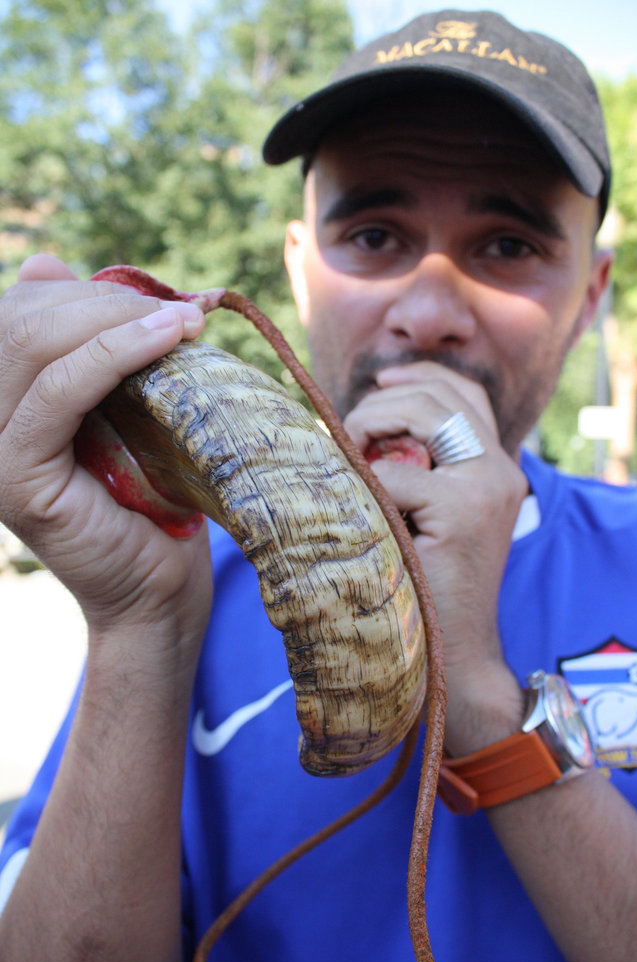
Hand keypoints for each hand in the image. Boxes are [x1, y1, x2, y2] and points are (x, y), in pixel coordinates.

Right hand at [0, 255, 211, 638]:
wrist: (158, 588)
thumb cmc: (150, 498)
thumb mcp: (121, 405)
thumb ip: (86, 346)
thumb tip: (44, 263)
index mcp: (1, 398)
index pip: (20, 310)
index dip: (88, 289)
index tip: (161, 297)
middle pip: (21, 316)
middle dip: (106, 300)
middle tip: (178, 310)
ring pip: (34, 341)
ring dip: (117, 317)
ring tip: (184, 321)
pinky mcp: (14, 477)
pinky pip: (59, 390)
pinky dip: (116, 353)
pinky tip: (169, 336)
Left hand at [344, 360, 527, 752]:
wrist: (454, 655)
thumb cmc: (427, 587)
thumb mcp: (426, 517)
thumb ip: (415, 470)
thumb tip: (363, 422)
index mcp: (497, 468)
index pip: (464, 394)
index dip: (420, 376)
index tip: (380, 382)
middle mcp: (502, 469)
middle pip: (440, 396)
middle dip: (382, 402)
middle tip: (347, 432)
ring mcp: (488, 487)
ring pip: (423, 415)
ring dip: (372, 423)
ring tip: (348, 453)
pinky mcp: (464, 510)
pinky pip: (395, 475)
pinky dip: (367, 483)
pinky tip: (359, 508)